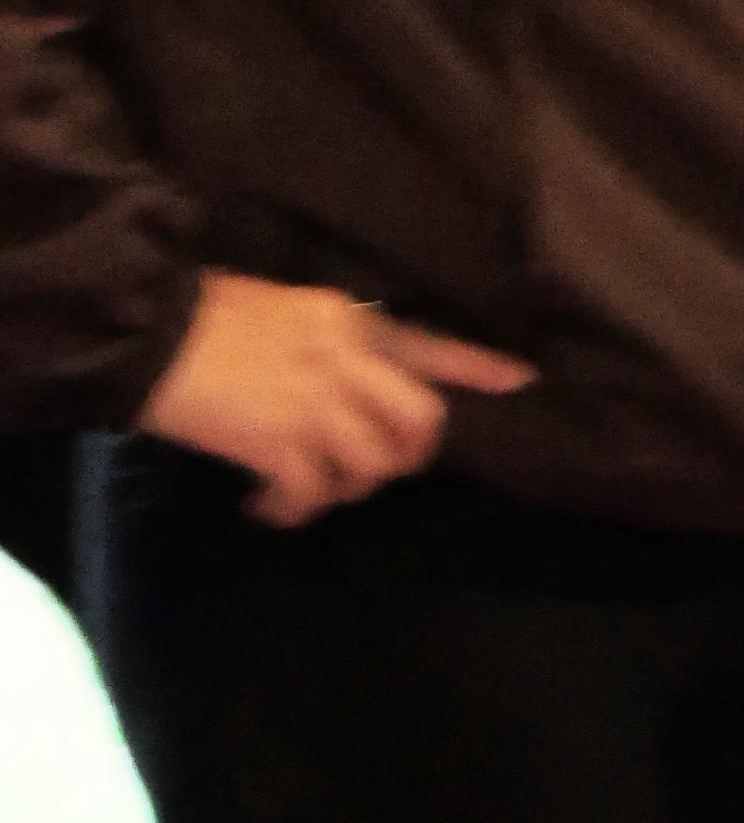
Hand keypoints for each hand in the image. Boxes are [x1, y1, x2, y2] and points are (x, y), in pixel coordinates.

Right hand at [136, 273, 532, 526]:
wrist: (140, 325)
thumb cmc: (200, 318)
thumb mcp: (281, 311)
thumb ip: (329, 345)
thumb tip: (358, 390)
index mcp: (343, 320)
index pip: (427, 345)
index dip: (478, 369)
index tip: (525, 383)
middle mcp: (342, 357)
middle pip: (421, 422)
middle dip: (406, 458)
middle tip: (370, 470)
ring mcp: (314, 401)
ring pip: (372, 467)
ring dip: (341, 489)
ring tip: (302, 485)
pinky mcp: (280, 441)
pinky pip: (312, 495)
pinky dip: (290, 511)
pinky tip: (265, 507)